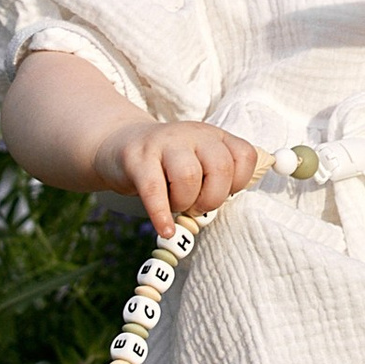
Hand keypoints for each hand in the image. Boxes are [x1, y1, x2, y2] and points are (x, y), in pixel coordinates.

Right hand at [96, 116, 263, 233]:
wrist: (120, 144)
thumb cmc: (167, 165)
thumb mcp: (198, 161)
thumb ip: (216, 179)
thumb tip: (227, 206)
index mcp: (214, 136)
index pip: (244, 156)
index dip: (239, 182)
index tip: (223, 194)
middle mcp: (193, 134)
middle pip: (220, 167)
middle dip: (212, 197)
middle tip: (197, 206)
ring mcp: (164, 143)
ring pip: (188, 176)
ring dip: (184, 202)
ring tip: (175, 205)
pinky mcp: (138, 158)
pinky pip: (153, 189)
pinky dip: (161, 214)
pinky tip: (165, 229)